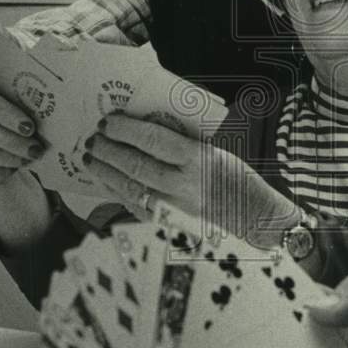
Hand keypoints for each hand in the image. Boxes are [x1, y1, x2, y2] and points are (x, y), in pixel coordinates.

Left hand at [84, 114, 295, 244]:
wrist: (255, 217)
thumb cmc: (237, 179)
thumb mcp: (215, 151)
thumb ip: (181, 142)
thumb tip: (143, 130)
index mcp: (199, 159)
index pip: (152, 139)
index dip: (125, 129)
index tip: (108, 121)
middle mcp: (184, 185)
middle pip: (135, 164)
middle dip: (109, 149)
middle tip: (93, 138)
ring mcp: (174, 209)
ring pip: (129, 188)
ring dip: (106, 172)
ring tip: (92, 158)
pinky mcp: (169, 226)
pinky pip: (135, 207)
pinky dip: (117, 192)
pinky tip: (107, 182)